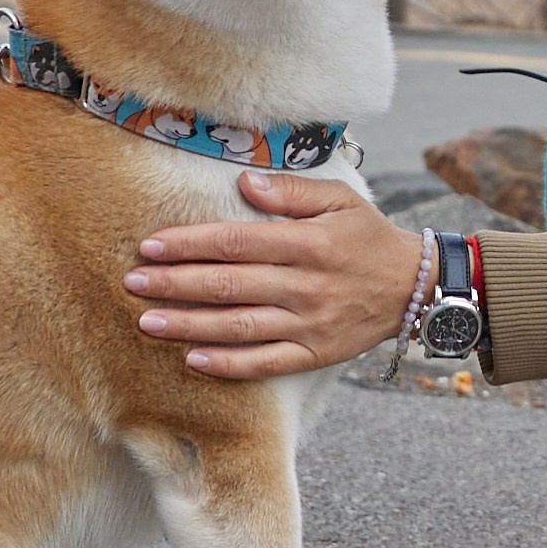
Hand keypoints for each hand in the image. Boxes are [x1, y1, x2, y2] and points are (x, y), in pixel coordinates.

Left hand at [124, 174, 426, 378]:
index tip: (150, 246)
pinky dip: (228, 364)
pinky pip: (265, 363)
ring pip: (239, 327)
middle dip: (175, 285)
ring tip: (147, 322)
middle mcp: (306, 285)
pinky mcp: (314, 354)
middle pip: (229, 286)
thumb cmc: (368, 237)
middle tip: (131, 284)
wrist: (414, 288)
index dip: (189, 245)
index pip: (236, 243)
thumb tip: (243, 182)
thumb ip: (291, 191)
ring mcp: (309, 324)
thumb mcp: (340, 200)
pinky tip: (192, 359)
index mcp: (308, 243)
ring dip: (189, 325)